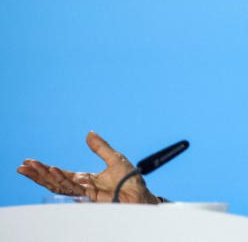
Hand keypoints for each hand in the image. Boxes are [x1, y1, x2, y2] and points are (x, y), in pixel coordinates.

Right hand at [17, 131, 157, 203]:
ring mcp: (86, 193)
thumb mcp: (115, 158)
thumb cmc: (130, 179)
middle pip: (55, 181)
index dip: (45, 169)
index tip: (30, 162)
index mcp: (85, 178)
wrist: (141, 193)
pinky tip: (53, 172)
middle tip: (22, 167)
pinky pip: (74, 189)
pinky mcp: (92, 198)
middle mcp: (82, 186)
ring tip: (33, 168)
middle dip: (38, 174)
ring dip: (46, 177)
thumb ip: (100, 147)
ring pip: (60, 186)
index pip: (60, 174)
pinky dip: (63, 180)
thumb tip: (89, 132)